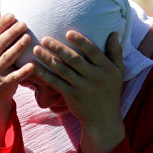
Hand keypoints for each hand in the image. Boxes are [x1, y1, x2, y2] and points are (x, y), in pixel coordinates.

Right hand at [0, 12, 35, 125]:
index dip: (1, 23)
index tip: (12, 14)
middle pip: (0, 43)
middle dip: (11, 33)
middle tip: (24, 23)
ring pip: (7, 58)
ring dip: (17, 48)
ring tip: (28, 38)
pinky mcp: (4, 83)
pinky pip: (14, 77)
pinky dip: (23, 72)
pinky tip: (32, 65)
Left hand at [32, 31, 124, 152]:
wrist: (103, 119)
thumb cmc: (110, 92)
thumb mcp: (118, 72)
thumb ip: (116, 52)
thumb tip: (113, 32)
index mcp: (106, 69)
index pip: (93, 51)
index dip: (81, 41)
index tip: (68, 32)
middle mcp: (94, 77)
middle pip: (74, 60)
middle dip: (59, 48)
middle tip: (45, 38)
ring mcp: (82, 88)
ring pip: (63, 70)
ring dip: (48, 59)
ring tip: (36, 49)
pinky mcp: (71, 96)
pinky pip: (55, 83)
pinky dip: (44, 75)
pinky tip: (34, 67)